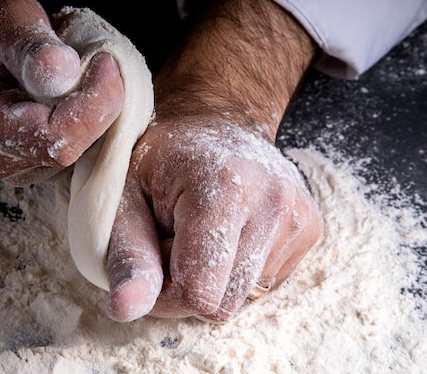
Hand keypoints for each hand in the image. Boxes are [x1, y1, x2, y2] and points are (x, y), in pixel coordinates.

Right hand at [0, 0, 124, 183]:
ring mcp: (12, 169)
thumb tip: (65, 73)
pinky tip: (74, 92)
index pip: (54, 137)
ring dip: (94, 112)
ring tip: (79, 72)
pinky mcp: (31, 166)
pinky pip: (77, 151)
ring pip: (79, 152)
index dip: (93, 103)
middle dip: (97, 105)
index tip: (107, 60)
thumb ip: (25, 42)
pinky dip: (87, 121)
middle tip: (99, 59)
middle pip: (71, 147)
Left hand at [106, 115, 322, 322]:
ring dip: (214, 282)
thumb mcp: (125, 197)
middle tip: (171, 245)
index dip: (163, 296)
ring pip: (245, 299)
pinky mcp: (310, 228)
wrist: (215, 123)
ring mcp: (298, 215)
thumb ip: (127, 253)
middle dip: (187, 289)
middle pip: (224, 304)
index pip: (198, 292)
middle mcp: (273, 201)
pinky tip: (226, 237)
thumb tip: (124, 310)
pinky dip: (238, 274)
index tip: (148, 267)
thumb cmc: (161, 160)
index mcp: (224, 188)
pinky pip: (265, 285)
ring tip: (199, 236)